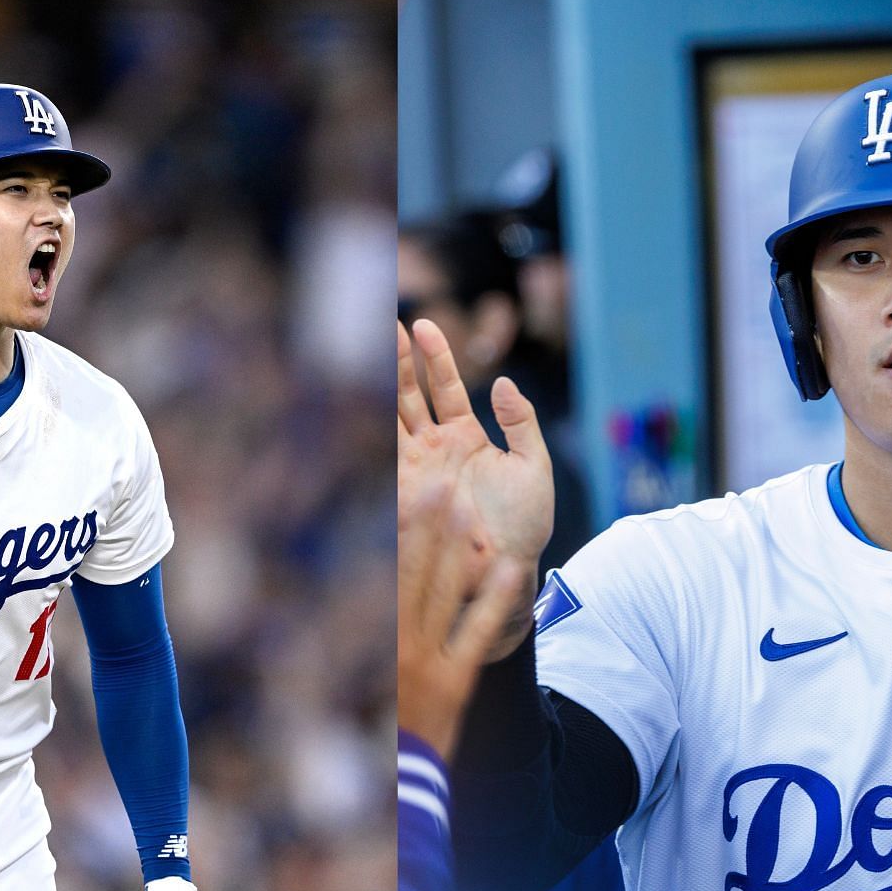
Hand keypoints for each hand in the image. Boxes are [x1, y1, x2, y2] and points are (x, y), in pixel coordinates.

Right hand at [397, 319, 552, 657]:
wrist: (507, 570)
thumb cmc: (524, 526)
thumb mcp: (533, 465)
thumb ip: (521, 422)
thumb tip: (502, 382)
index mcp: (466, 436)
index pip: (446, 386)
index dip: (433, 355)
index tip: (421, 323)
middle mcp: (436, 447)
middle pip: (409, 393)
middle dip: (396, 358)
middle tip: (383, 320)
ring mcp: (417, 467)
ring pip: (392, 415)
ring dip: (379, 382)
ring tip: (366, 345)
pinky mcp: (406, 490)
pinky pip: (385, 453)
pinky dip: (370, 426)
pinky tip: (358, 397)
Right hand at [398, 469, 525, 757]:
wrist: (403, 787)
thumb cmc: (385, 735)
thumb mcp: (374, 684)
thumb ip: (379, 641)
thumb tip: (377, 592)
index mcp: (375, 643)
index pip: (386, 574)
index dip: (397, 532)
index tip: (403, 492)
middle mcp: (397, 644)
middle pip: (412, 571)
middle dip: (425, 524)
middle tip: (438, 478)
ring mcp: (428, 661)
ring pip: (442, 592)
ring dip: (454, 547)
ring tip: (464, 505)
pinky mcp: (456, 681)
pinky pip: (478, 633)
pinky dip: (494, 600)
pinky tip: (511, 570)